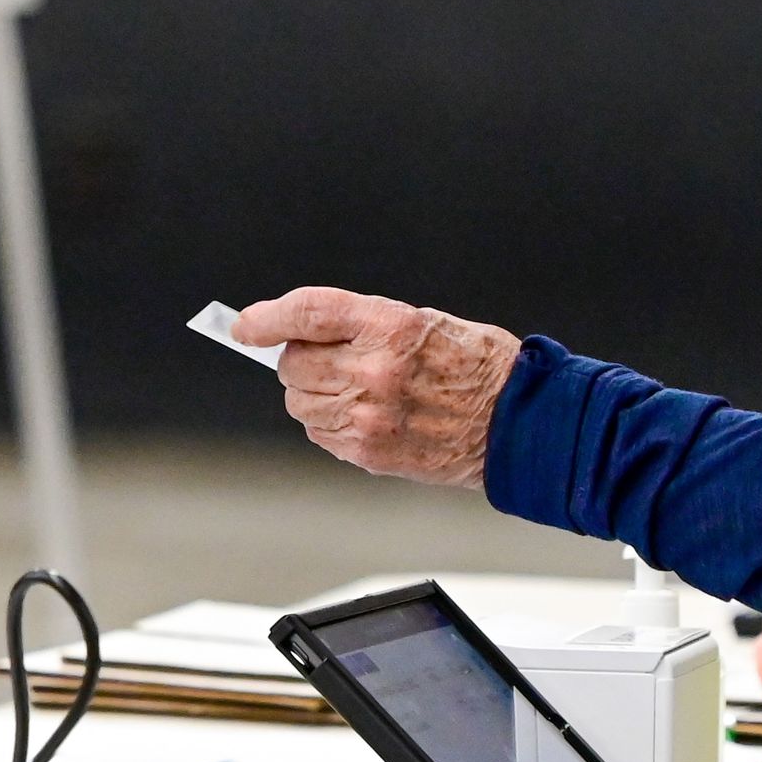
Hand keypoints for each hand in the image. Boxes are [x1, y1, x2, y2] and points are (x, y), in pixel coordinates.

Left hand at [235, 287, 520, 487]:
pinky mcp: (369, 450)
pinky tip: (367, 416)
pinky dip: (329, 422)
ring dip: (313, 393)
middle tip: (330, 359)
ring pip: (300, 401)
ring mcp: (369, 415)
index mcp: (391, 326)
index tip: (245, 326)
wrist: (515, 422)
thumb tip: (301, 333)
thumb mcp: (423, 322)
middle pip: (294, 362)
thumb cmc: (476, 366)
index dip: (268, 317)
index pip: (309, 312)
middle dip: (300, 359)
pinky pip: (319, 433)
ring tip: (358, 390)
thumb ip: (361, 326)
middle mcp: (374, 370)